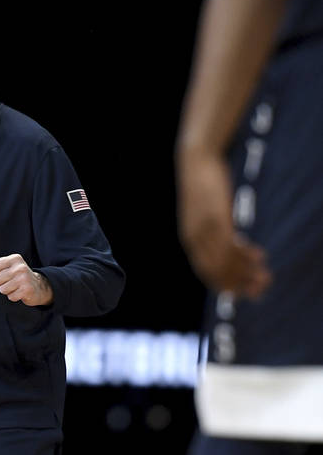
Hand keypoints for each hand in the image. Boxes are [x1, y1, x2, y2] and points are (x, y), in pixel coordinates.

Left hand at [0, 253, 52, 305]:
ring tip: (16, 287)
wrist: (38, 286)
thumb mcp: (5, 270)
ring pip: (2, 289)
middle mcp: (20, 267)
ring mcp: (24, 278)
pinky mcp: (27, 290)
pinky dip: (13, 297)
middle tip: (12, 281)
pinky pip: (10, 297)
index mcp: (15, 258)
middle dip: (1, 283)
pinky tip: (20, 292)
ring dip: (7, 291)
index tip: (5, 273)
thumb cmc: (17, 277)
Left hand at [177, 151, 271, 297]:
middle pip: (217, 271)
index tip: (241, 293)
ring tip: (265, 275)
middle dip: (239, 283)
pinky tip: (259, 256)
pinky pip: (230, 245)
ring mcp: (205, 230)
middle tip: (260, 289)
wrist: (197, 162)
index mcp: (190, 241)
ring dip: (247, 272)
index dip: (225, 284)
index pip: (206, 272)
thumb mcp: (206, 213)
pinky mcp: (216, 219)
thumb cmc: (203, 187)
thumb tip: (230, 243)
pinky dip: (245, 254)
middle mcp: (195, 240)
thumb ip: (214, 230)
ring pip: (226, 261)